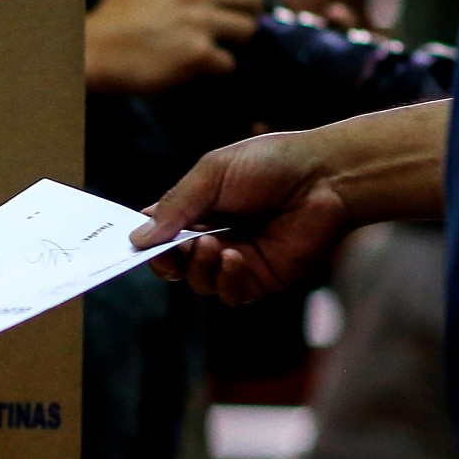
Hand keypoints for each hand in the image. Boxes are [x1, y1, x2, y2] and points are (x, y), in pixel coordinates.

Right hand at [85, 0, 264, 93]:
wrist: (96, 51)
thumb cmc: (110, 16)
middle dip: (251, 8)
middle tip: (242, 17)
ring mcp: (199, 24)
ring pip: (247, 29)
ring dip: (238, 39)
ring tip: (225, 44)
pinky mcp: (197, 54)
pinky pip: (228, 62)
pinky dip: (219, 66)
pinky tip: (206, 66)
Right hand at [127, 129, 351, 304]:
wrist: (326, 176)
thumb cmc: (270, 164)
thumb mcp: (211, 174)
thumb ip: (175, 207)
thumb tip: (138, 238)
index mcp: (197, 208)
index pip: (159, 232)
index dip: (144, 239)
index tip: (132, 242)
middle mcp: (212, 235)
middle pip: (172, 263)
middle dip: (167, 259)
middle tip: (174, 247)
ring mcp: (236, 259)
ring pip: (198, 282)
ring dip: (198, 267)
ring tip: (212, 244)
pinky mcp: (261, 278)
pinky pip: (230, 294)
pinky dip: (225, 279)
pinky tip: (234, 257)